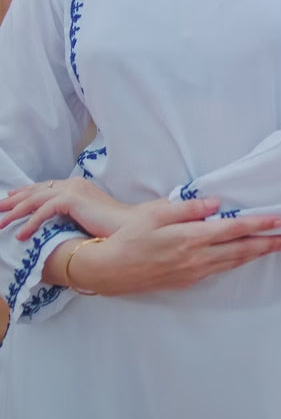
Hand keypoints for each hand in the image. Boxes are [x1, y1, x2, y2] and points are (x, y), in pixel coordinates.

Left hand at [0, 178, 135, 239]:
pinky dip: (30, 223)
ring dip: (15, 212)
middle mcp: (73, 184)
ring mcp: (72, 189)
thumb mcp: (88, 219)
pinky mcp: (72, 199)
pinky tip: (21, 235)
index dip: (26, 192)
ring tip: (1, 224)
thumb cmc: (113, 228)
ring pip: (35, 199)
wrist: (130, 227)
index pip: (45, 187)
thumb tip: (57, 225)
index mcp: (77, 186)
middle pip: (35, 190)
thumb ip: (73, 216)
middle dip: (14, 200)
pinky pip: (43, 210)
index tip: (11, 198)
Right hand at [65, 199, 280, 294]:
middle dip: (266, 244)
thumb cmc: (129, 236)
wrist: (109, 270)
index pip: (233, 230)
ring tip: (274, 248)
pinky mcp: (187, 281)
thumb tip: (215, 203)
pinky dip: (236, 262)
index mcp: (190, 238)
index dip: (258, 225)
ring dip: (255, 255)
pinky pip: (218, 270)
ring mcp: (193, 272)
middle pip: (240, 251)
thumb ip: (187, 208)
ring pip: (232, 263)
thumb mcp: (154, 213)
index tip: (278, 221)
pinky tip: (242, 257)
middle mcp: (196, 258)